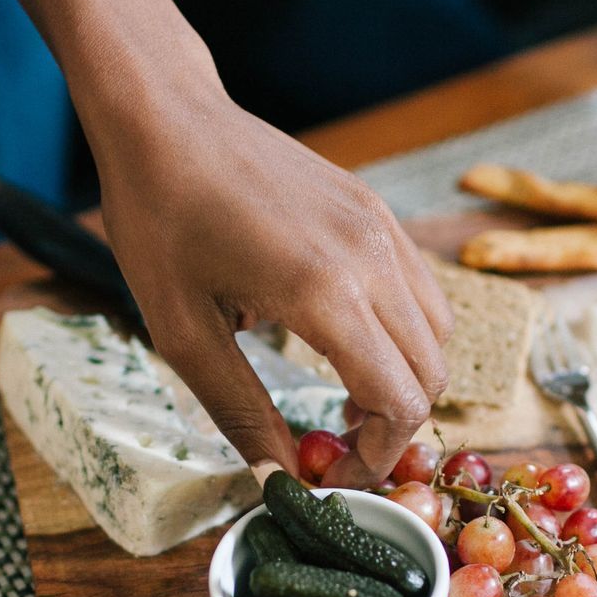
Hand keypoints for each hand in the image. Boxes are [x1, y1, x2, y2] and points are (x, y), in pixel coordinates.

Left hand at [92, 87, 451, 486]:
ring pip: (438, 332)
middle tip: (335, 445)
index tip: (329, 473)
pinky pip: (419, 289)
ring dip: (404, 378)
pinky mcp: (376, 210)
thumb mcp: (182, 333)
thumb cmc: (159, 219)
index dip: (375, 458)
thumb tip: (277, 478)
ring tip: (343, 396)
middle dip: (394, 426)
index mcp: (324, 292)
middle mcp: (371, 257)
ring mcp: (381, 227)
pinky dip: (401, 333)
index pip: (400, 401)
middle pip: (432, 373)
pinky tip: (343, 339)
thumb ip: (240, 411)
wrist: (165, 118)